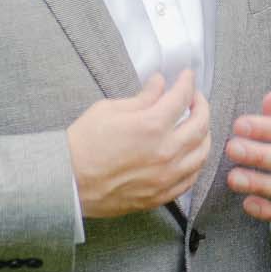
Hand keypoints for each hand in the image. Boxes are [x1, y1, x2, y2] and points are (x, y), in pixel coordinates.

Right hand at [66, 70, 210, 218]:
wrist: (66, 182)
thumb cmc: (82, 144)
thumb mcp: (108, 110)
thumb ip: (142, 98)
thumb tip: (160, 84)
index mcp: (152, 126)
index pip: (181, 97)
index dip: (187, 82)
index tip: (187, 76)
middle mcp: (165, 152)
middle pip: (201, 125)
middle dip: (202, 105)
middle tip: (195, 98)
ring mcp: (166, 176)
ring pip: (202, 153)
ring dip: (204, 135)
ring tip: (197, 125)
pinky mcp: (161, 195)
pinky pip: (191, 179)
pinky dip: (196, 162)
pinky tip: (191, 154)